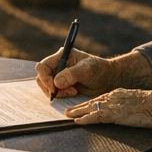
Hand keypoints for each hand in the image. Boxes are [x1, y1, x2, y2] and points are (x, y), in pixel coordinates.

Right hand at [34, 48, 151, 99]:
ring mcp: (60, 76)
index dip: (45, 78)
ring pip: (47, 86)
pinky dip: (61, 95)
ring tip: (73, 91)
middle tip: (68, 91)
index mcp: (62, 56)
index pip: (43, 66)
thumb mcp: (88, 69)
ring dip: (58, 92)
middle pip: (42, 77)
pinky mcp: (63, 86)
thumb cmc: (100, 70)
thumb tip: (56, 82)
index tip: (54, 88)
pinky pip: (55, 92)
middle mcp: (58, 65)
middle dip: (52, 87)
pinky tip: (74, 93)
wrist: (109, 79)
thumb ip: (72, 74)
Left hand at [65, 88, 151, 128]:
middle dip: (80, 106)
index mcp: (121, 93)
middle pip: (93, 101)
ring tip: (67, 114)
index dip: (90, 102)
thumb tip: (132, 112)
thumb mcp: (142, 103)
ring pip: (90, 107)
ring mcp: (114, 105)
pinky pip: (95, 116)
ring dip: (78, 112)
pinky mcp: (115, 114)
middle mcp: (114, 97)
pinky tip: (77, 121)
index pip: (101, 97)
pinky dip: (85, 119)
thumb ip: (133, 105)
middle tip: (68, 110)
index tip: (82, 105)